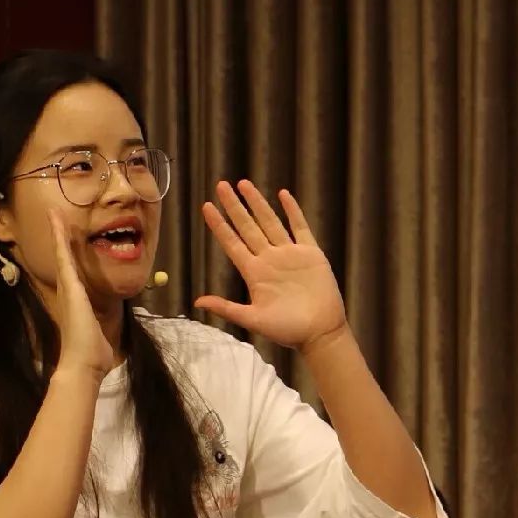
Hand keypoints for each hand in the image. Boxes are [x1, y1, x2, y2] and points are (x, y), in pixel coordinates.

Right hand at [49, 212, 112, 378]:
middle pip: (63, 257)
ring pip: (61, 252)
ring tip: (54, 213)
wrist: (83, 364)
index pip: (72, 271)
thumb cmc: (93, 353)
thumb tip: (106, 335)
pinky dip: (60, 238)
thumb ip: (100, 327)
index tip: (66, 237)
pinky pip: (64, 256)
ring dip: (57, 232)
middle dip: (59, 236)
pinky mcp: (70, 285)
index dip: (68, 253)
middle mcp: (68, 290)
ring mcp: (67, 287)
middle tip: (54, 216)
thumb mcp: (100, 332)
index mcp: (75, 299)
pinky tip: (57, 222)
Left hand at [194, 181, 346, 352]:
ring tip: (244, 184)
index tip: (206, 207)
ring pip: (270, 222)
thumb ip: (227, 309)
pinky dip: (292, 211)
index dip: (219, 225)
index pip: (232, 243)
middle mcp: (269, 259)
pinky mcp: (310, 253)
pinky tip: (283, 194)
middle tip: (221, 185)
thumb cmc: (288, 330)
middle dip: (234, 206)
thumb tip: (198, 301)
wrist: (320, 333)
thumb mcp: (254, 320)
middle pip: (247, 226)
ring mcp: (289, 254)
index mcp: (254, 273)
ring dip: (257, 203)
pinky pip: (300, 227)